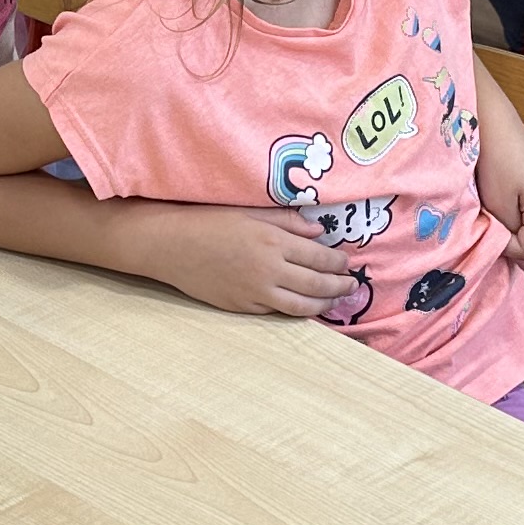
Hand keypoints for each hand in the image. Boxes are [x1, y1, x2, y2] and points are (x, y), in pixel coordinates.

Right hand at [140, 204, 360, 317]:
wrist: (172, 246)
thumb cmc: (208, 222)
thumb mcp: (250, 213)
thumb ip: (287, 221)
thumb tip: (317, 231)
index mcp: (274, 242)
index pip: (320, 257)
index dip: (338, 262)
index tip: (347, 262)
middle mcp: (270, 271)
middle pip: (317, 284)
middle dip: (339, 285)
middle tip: (351, 285)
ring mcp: (256, 293)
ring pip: (302, 305)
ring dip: (324, 304)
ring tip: (335, 301)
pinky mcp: (243, 307)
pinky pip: (277, 312)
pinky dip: (296, 310)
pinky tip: (304, 306)